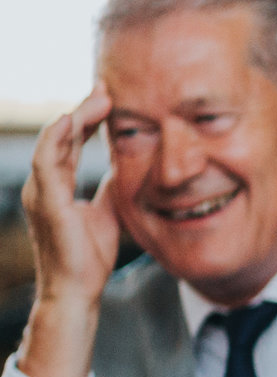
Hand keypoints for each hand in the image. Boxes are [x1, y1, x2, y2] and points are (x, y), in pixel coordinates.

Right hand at [17, 89, 121, 376]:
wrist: (79, 289)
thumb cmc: (91, 255)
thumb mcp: (110, 208)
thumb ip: (114, 185)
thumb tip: (134, 163)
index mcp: (58, 185)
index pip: (71, 142)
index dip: (88, 118)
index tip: (110, 95)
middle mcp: (45, 185)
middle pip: (61, 136)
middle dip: (83, 110)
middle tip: (107, 87)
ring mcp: (41, 193)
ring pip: (52, 143)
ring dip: (74, 117)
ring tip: (97, 97)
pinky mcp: (46, 203)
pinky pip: (47, 164)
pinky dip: (56, 139)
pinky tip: (70, 120)